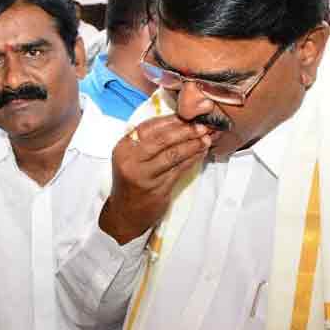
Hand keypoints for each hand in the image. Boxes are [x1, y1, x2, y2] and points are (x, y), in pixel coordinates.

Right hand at [100, 116, 214, 244]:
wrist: (125, 213)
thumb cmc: (132, 181)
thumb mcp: (131, 158)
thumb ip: (147, 141)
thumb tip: (177, 122)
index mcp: (124, 148)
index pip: (149, 127)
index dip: (171, 120)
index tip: (188, 116)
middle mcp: (131, 160)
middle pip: (162, 140)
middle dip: (185, 131)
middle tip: (202, 126)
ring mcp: (144, 176)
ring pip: (173, 155)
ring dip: (193, 145)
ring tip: (206, 138)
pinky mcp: (157, 189)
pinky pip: (179, 170)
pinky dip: (192, 159)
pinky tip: (200, 153)